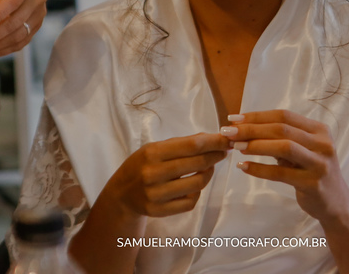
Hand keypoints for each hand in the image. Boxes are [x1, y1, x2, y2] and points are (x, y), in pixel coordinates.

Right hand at [103, 132, 229, 218]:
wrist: (121, 194)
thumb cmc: (142, 165)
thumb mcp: (154, 148)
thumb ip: (181, 144)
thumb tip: (211, 138)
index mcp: (152, 153)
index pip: (191, 146)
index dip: (213, 142)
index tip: (227, 139)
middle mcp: (152, 174)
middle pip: (196, 163)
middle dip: (215, 156)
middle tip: (223, 151)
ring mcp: (156, 195)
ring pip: (197, 184)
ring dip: (208, 173)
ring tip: (209, 166)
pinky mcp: (160, 211)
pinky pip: (190, 202)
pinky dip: (197, 192)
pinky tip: (195, 185)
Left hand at [228, 109, 348, 224]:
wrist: (336, 204)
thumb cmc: (313, 172)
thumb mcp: (303, 150)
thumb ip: (283, 138)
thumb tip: (245, 128)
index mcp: (319, 130)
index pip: (284, 116)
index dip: (258, 116)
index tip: (234, 118)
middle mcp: (322, 143)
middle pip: (282, 129)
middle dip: (252, 129)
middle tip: (229, 132)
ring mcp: (320, 163)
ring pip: (284, 147)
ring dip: (256, 145)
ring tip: (236, 147)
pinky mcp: (313, 183)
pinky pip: (281, 173)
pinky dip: (260, 169)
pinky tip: (244, 167)